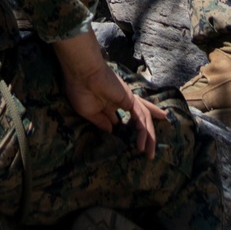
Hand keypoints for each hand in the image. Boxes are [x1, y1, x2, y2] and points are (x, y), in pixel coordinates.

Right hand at [53, 29, 167, 156]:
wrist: (82, 74)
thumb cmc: (80, 91)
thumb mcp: (88, 112)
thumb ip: (101, 122)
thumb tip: (112, 130)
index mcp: (108, 104)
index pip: (122, 118)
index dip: (127, 129)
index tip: (131, 143)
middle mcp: (120, 101)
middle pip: (139, 117)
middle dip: (146, 134)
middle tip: (150, 153)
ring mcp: (127, 99)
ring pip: (143, 119)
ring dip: (148, 137)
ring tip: (150, 155)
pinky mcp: (130, 99)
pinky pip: (141, 117)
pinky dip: (143, 131)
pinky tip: (143, 145)